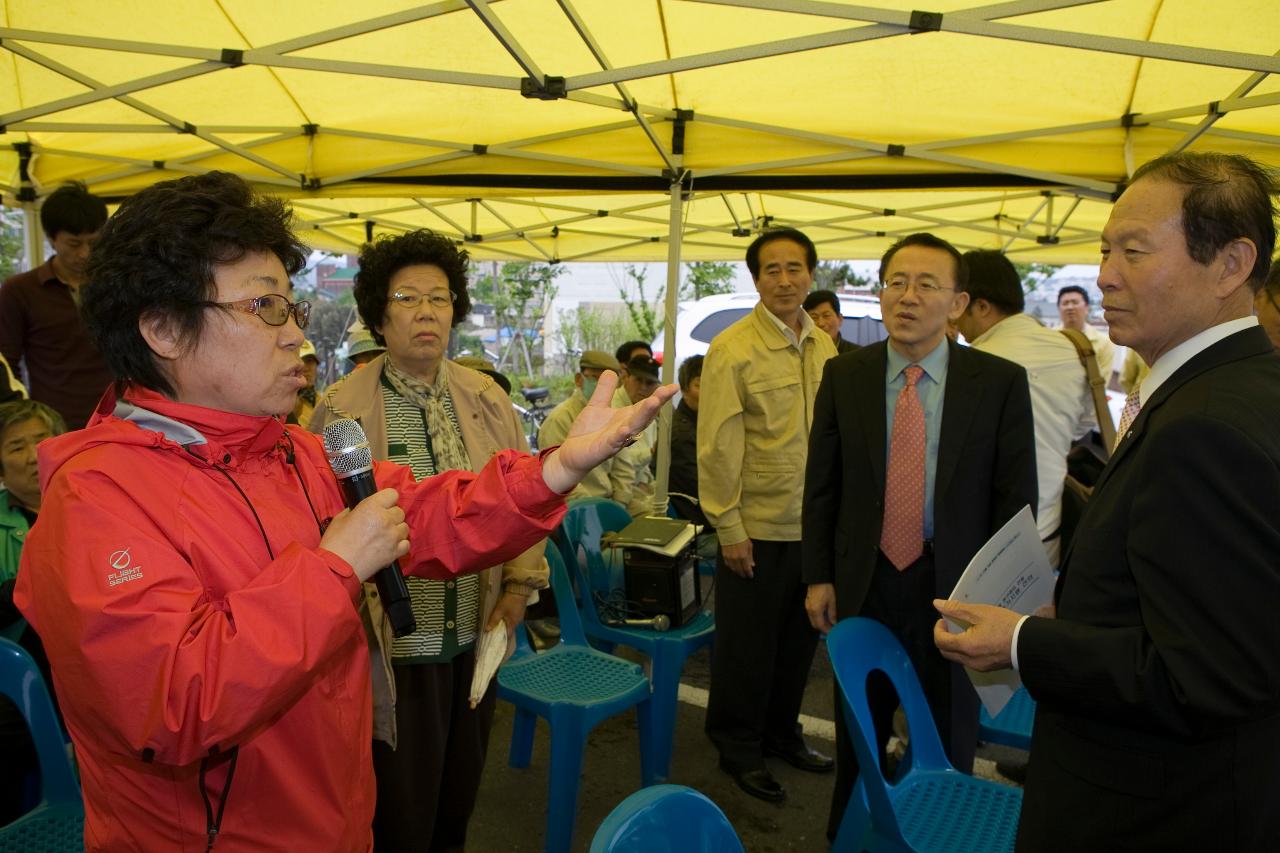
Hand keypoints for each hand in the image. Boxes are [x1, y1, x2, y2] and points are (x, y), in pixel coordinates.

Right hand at [319, 488, 409, 582]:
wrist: (337, 568)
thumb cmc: (335, 543)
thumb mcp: (341, 518)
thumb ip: (356, 510)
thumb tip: (363, 509)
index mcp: (371, 507)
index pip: (392, 494)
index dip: (387, 499)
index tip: (382, 505)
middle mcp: (386, 519)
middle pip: (399, 511)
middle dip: (391, 515)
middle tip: (380, 523)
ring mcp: (392, 536)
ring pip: (404, 527)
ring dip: (396, 530)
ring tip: (384, 536)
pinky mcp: (395, 552)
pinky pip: (406, 544)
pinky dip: (400, 545)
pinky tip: (390, 546)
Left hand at [485, 591, 529, 647]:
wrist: (519, 590)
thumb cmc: (509, 601)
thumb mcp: (499, 610)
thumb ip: (494, 620)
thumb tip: (487, 630)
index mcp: (513, 624)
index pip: (508, 636)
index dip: (502, 640)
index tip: (496, 641)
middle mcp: (518, 622)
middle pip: (509, 630)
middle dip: (502, 632)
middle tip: (494, 633)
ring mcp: (520, 616)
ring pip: (511, 624)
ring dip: (505, 625)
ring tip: (497, 625)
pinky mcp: (520, 611)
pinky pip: (513, 619)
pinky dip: (508, 620)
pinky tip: (504, 617)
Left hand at [541, 370, 678, 493]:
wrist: (572, 454)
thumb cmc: (587, 432)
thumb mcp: (596, 406)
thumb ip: (605, 390)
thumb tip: (611, 370)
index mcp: (626, 417)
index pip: (645, 405)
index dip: (660, 396)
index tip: (674, 386)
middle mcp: (626, 428)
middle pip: (644, 415)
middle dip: (656, 403)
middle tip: (668, 390)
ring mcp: (617, 440)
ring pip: (634, 427)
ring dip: (644, 415)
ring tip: (654, 402)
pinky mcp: (604, 449)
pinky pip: (614, 442)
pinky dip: (621, 436)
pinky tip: (626, 429)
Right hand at [721, 538, 753, 578]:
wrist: (731, 531)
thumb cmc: (741, 537)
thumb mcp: (749, 546)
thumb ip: (750, 557)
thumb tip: (752, 565)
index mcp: (743, 556)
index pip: (747, 569)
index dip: (749, 574)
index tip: (750, 576)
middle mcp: (736, 558)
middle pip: (739, 571)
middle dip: (743, 574)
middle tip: (745, 576)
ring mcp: (729, 557)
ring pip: (733, 569)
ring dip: (737, 572)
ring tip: (740, 572)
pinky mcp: (724, 555)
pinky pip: (727, 564)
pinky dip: (731, 567)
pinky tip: (733, 567)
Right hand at [805, 583, 837, 634]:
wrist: (818, 579)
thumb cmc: (825, 588)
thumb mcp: (832, 601)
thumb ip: (832, 614)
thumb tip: (834, 622)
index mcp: (816, 610)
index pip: (820, 625)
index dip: (826, 630)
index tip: (832, 632)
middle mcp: (810, 610)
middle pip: (815, 625)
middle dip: (822, 628)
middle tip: (831, 629)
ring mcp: (807, 607)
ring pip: (813, 620)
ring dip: (820, 623)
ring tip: (828, 622)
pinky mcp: (807, 604)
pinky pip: (811, 615)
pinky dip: (817, 618)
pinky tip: (823, 616)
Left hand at [931, 599, 1021, 671]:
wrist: (1030, 643)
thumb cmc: (1006, 625)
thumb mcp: (981, 612)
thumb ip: (957, 609)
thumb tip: (937, 604)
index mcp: (967, 646)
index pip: (940, 641)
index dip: (938, 629)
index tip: (943, 619)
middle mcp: (970, 661)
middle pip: (945, 652)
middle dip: (943, 638)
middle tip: (950, 625)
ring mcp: (979, 667)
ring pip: (956, 658)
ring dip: (954, 645)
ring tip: (963, 630)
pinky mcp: (987, 668)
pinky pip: (968, 661)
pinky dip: (965, 651)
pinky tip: (974, 639)